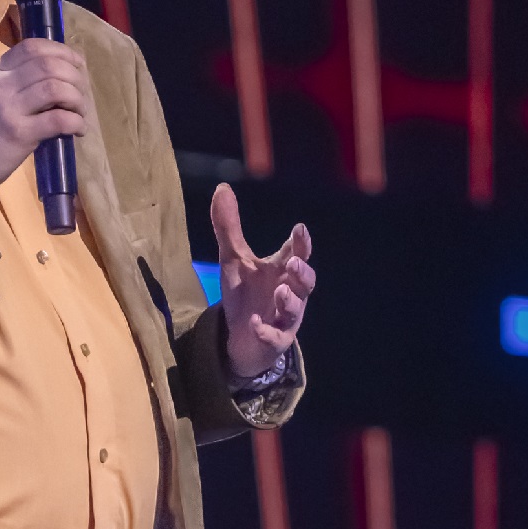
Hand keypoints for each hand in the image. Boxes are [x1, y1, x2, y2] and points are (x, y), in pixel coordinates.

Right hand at [0, 40, 91, 200]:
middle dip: (74, 76)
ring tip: (80, 112)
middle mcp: (0, 85)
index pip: (31, 48)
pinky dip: (75, 122)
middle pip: (48, 65)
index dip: (60, 51)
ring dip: (77, 98)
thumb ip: (10, 86)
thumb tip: (51, 82)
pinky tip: (78, 130)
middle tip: (81, 92)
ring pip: (55, 88)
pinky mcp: (18, 133)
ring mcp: (8, 108)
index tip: (75, 62)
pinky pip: (58, 119)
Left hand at [210, 183, 313, 377]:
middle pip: (305, 282)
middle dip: (303, 272)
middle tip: (295, 262)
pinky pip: (273, 337)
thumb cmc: (246, 295)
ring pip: (295, 310)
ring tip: (280, 290)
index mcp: (281, 270)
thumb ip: (228, 227)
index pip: (296, 253)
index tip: (300, 229)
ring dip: (289, 300)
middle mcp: (289, 292)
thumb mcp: (233, 260)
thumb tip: (222, 188)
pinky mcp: (274, 340)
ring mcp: (284, 318)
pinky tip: (255, 323)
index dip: (301, 242)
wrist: (241, 338)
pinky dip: (265, 330)